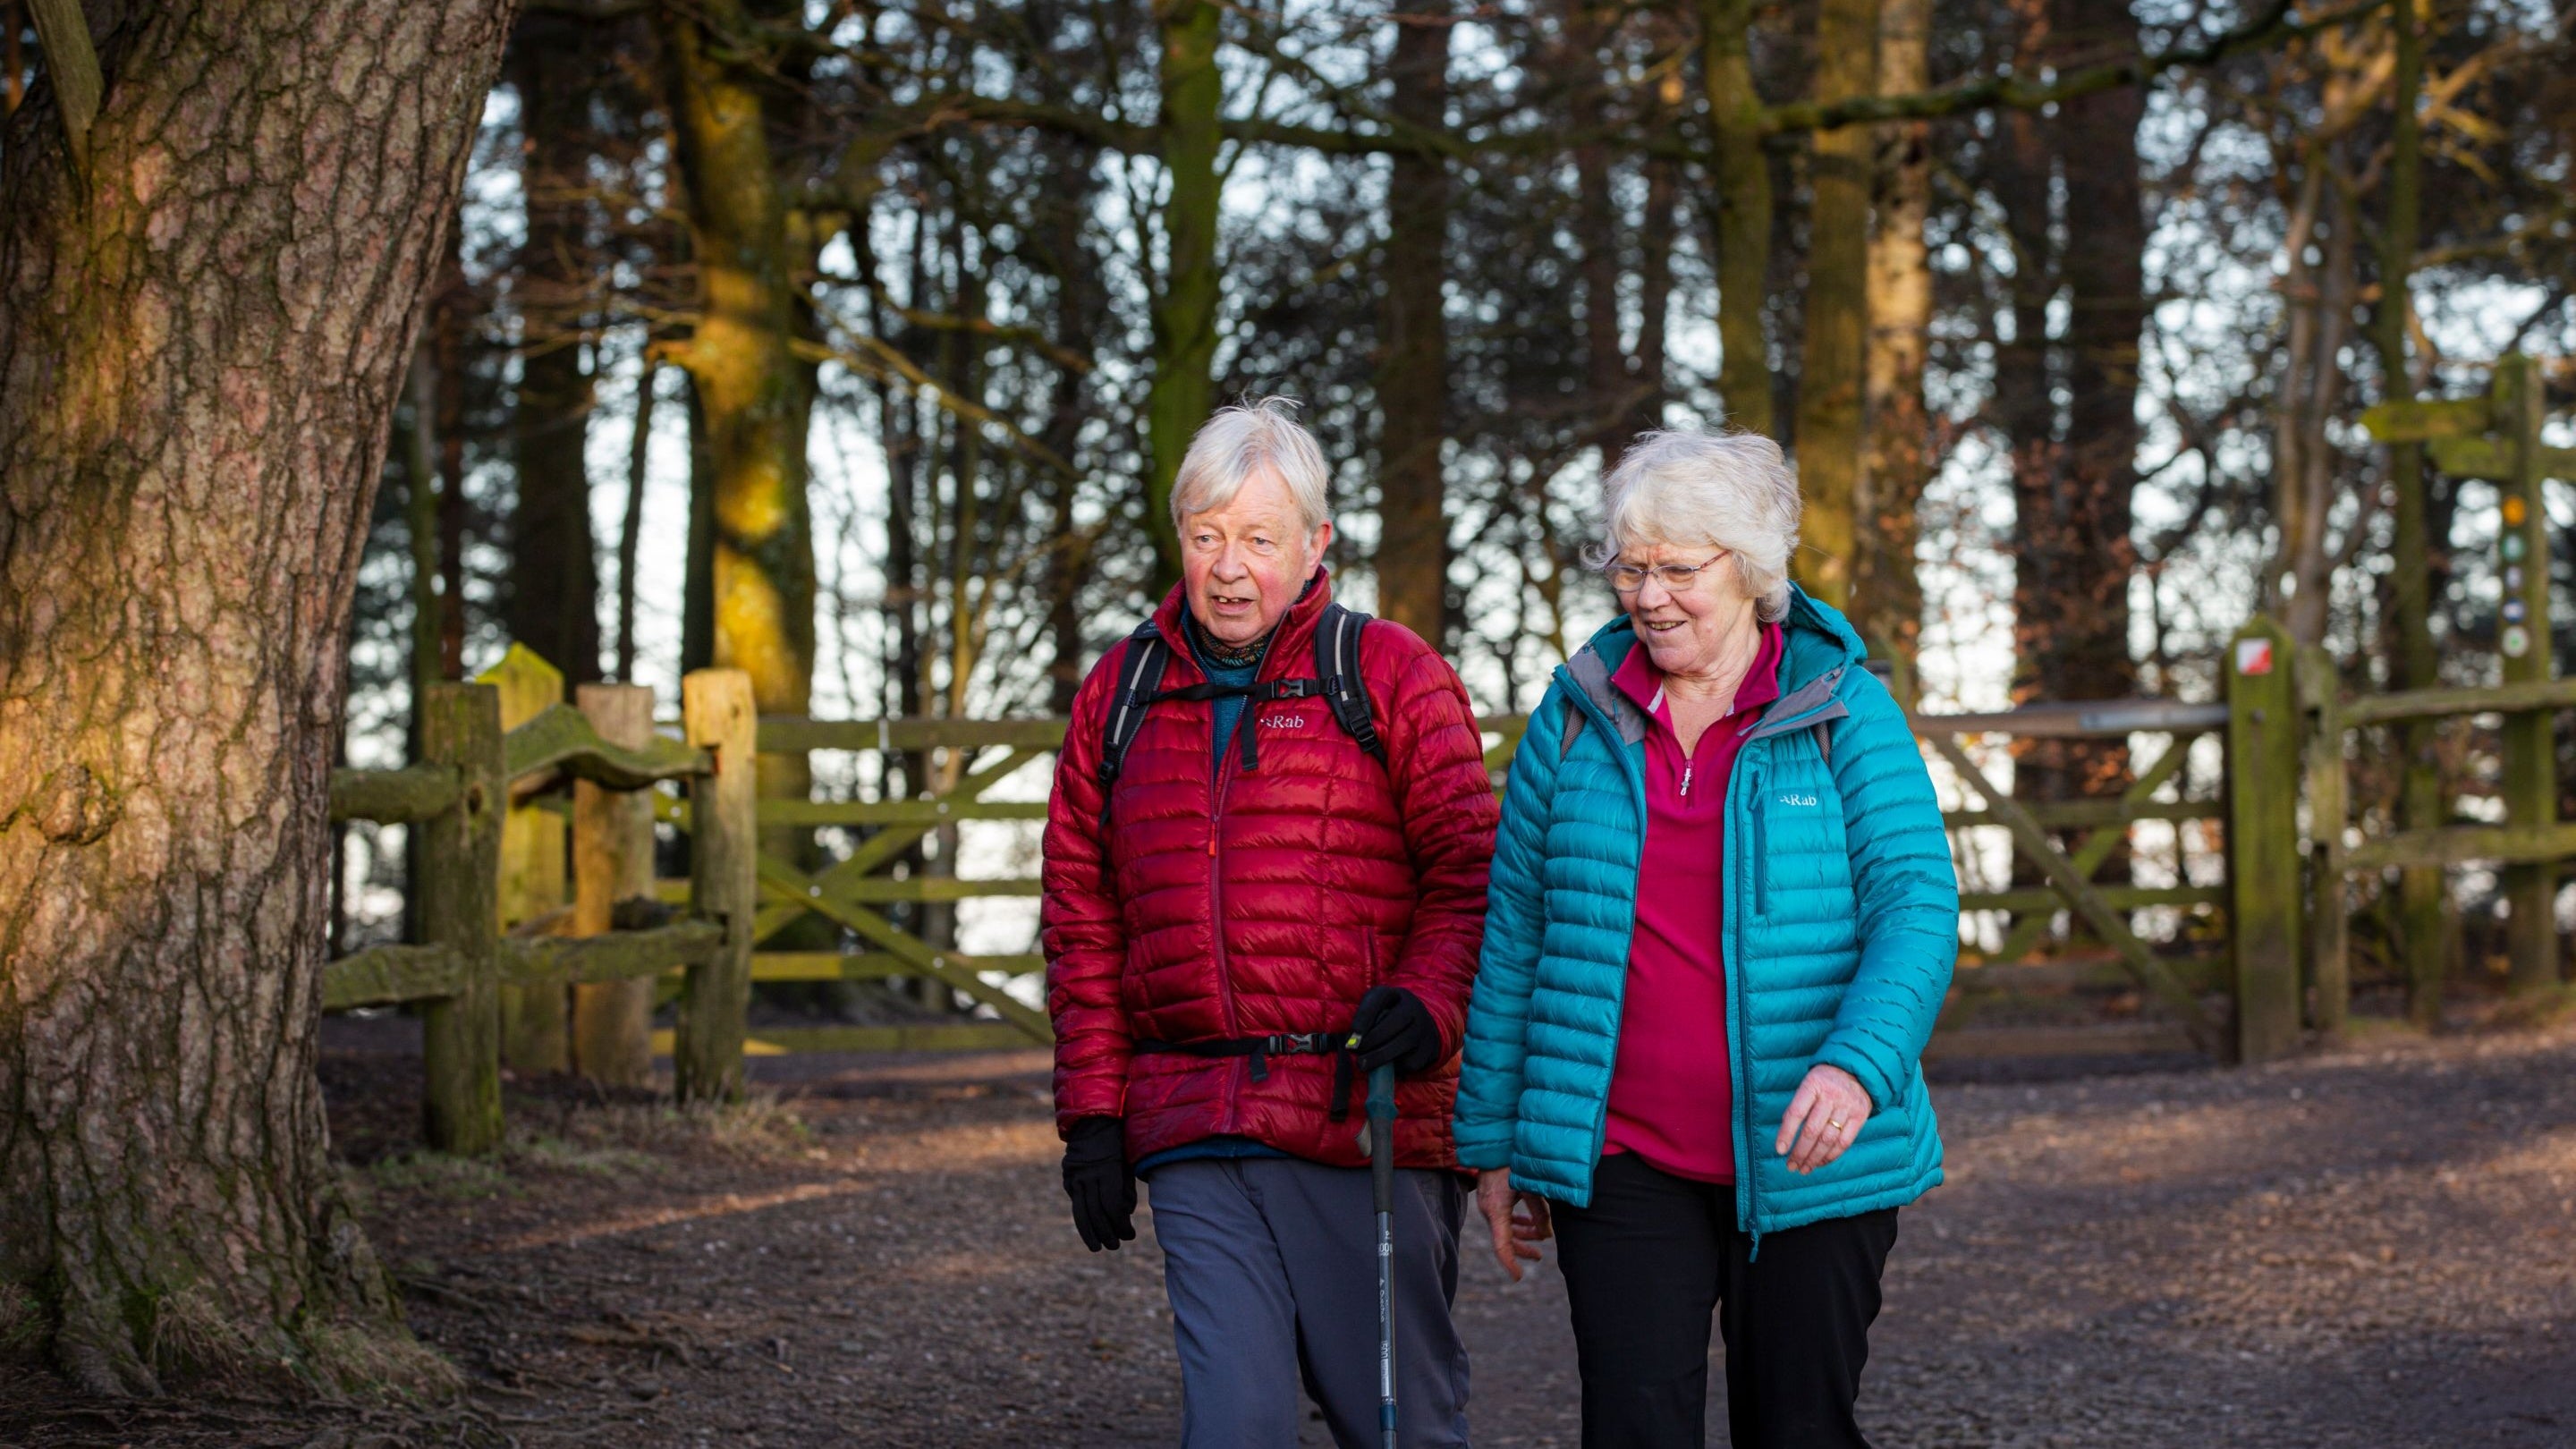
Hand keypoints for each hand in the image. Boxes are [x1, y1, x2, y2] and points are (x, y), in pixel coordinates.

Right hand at [1061, 1116, 1135, 1250]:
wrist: (1092, 1122)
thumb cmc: (1118, 1143)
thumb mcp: (1127, 1164)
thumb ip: (1125, 1190)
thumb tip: (1124, 1215)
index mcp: (1106, 1171)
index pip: (1113, 1207)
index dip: (1121, 1224)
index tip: (1130, 1234)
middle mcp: (1088, 1176)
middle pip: (1096, 1214)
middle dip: (1106, 1234)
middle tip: (1115, 1247)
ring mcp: (1075, 1178)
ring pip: (1081, 1212)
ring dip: (1090, 1233)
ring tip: (1097, 1247)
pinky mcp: (1068, 1179)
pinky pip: (1076, 1202)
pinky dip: (1082, 1217)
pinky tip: (1089, 1229)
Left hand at [1346, 985, 1442, 1074]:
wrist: (1420, 1026)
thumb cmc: (1386, 1018)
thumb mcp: (1374, 1010)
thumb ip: (1361, 1019)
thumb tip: (1351, 1040)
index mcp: (1395, 993)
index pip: (1380, 997)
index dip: (1365, 1016)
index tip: (1353, 1034)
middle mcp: (1413, 1007)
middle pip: (1395, 1021)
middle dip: (1372, 1039)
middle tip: (1355, 1051)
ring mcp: (1424, 1028)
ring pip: (1403, 1043)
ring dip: (1380, 1056)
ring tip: (1362, 1063)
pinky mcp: (1429, 1049)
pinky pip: (1411, 1061)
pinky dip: (1395, 1066)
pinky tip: (1384, 1065)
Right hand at [1475, 1168, 1551, 1281]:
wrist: (1495, 1139)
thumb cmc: (1514, 1161)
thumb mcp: (1532, 1187)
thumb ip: (1541, 1213)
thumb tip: (1546, 1235)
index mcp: (1496, 1209)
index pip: (1501, 1246)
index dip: (1510, 1264)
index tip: (1519, 1277)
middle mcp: (1488, 1209)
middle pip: (1504, 1239)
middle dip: (1522, 1249)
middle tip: (1539, 1257)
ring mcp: (1486, 1203)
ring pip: (1503, 1228)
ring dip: (1522, 1234)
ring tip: (1540, 1235)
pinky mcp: (1489, 1196)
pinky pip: (1501, 1217)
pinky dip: (1515, 1222)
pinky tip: (1528, 1220)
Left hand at [1775, 1063, 1871, 1174]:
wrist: (1858, 1071)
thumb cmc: (1824, 1082)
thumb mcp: (1808, 1084)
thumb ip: (1798, 1106)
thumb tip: (1785, 1136)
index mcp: (1813, 1085)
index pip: (1796, 1113)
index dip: (1786, 1133)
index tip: (1780, 1150)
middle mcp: (1831, 1096)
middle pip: (1812, 1130)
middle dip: (1800, 1152)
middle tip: (1791, 1166)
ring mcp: (1847, 1107)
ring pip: (1828, 1139)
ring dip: (1814, 1158)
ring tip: (1804, 1168)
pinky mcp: (1860, 1117)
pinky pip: (1844, 1142)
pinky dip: (1831, 1156)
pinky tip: (1820, 1163)